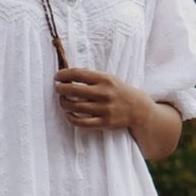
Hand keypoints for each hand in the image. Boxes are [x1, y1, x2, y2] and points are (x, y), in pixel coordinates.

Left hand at [54, 68, 183, 157]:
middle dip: (61, 89)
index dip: (64, 74)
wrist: (138, 108)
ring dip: (64, 103)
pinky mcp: (104, 123)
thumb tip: (69, 73)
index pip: (78, 74)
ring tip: (63, 101)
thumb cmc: (119, 91)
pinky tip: (69, 114)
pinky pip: (81, 122)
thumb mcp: (109, 78)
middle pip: (73, 90)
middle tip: (58, 89)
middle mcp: (104, 93)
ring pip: (75, 107)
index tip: (57, 77)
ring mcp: (104, 109)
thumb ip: (92, 76)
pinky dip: (71, 118)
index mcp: (105, 79)